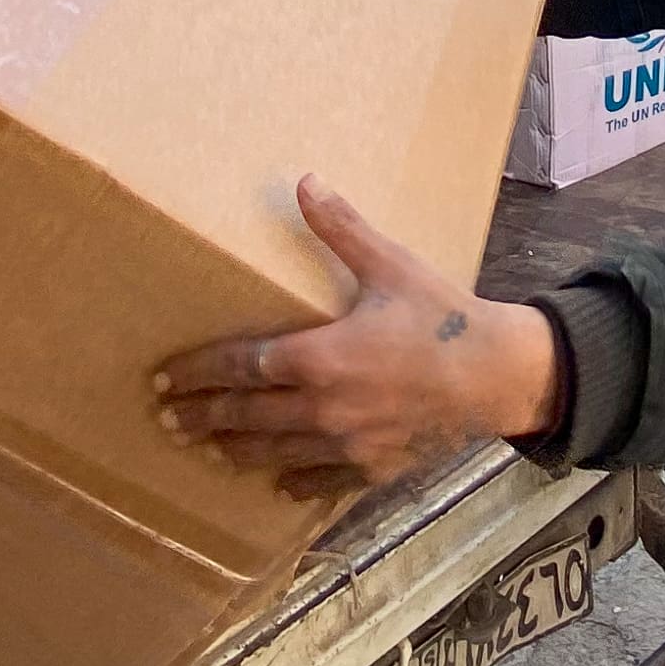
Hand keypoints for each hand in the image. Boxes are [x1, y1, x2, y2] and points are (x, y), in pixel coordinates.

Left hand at [154, 177, 562, 494]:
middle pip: (244, 416)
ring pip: (274, 453)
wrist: (498, 376)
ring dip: (235, 452)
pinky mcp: (372, 468)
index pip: (239, 366)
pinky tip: (277, 483)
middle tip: (167, 420)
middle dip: (202, 417)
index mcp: (319, 357)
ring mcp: (345, 445)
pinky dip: (294, 482)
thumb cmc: (443, 317)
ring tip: (207, 451)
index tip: (165, 378)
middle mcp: (322, 408)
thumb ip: (342, 228)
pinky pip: (321, 482)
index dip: (197, 372)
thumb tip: (304, 182)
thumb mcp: (391, 265)